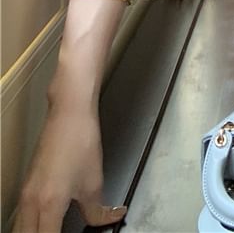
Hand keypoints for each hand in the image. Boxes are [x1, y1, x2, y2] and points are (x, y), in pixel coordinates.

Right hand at [11, 103, 127, 232]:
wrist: (68, 116)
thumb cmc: (80, 142)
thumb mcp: (94, 182)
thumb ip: (98, 211)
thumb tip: (107, 219)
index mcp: (48, 205)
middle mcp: (31, 202)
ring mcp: (26, 194)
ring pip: (22, 229)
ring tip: (57, 231)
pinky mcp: (27, 187)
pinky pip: (24, 216)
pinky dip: (34, 226)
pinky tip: (49, 224)